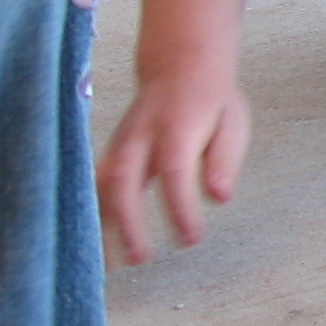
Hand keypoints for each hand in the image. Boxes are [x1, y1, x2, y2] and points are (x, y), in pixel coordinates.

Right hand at [98, 60, 251, 261]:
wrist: (178, 64)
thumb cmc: (210, 101)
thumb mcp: (232, 122)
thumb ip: (224, 160)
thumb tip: (219, 197)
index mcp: (177, 127)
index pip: (176, 172)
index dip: (179, 207)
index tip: (189, 238)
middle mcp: (141, 135)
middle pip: (124, 178)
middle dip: (128, 220)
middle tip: (139, 257)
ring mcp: (120, 142)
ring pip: (101, 182)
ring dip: (102, 222)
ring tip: (107, 262)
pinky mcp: (110, 150)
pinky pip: (94, 182)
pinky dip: (92, 212)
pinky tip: (95, 243)